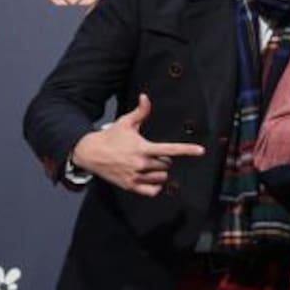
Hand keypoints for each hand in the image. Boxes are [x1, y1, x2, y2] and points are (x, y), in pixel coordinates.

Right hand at [69, 94, 204, 196]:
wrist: (89, 153)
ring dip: (159, 173)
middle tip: (150, 154)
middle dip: (162, 159)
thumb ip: (140, 111)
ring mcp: (135, 176)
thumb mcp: (126, 122)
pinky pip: (151, 192)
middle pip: (166, 164)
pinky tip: (150, 180)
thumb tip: (145, 97)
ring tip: (148, 166)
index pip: (170, 149)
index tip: (201, 151)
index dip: (187, 150)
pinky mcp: (130, 186)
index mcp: (143, 148)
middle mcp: (141, 163)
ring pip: (161, 178)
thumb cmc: (110, 137)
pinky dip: (154, 187)